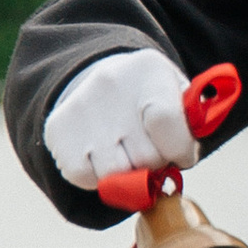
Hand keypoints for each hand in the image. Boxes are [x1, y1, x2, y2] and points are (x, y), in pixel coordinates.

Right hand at [43, 50, 198, 193]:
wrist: (98, 81)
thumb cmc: (149, 100)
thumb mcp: (178, 98)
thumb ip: (190, 126)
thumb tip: (182, 157)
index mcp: (149, 69)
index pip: (167, 122)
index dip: (180, 150)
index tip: (180, 154)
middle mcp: (110, 82)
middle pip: (145, 156)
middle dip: (154, 163)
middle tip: (150, 149)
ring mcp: (80, 106)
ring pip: (116, 174)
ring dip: (128, 175)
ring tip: (127, 152)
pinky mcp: (58, 130)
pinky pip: (86, 178)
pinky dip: (99, 178)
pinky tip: (104, 156)